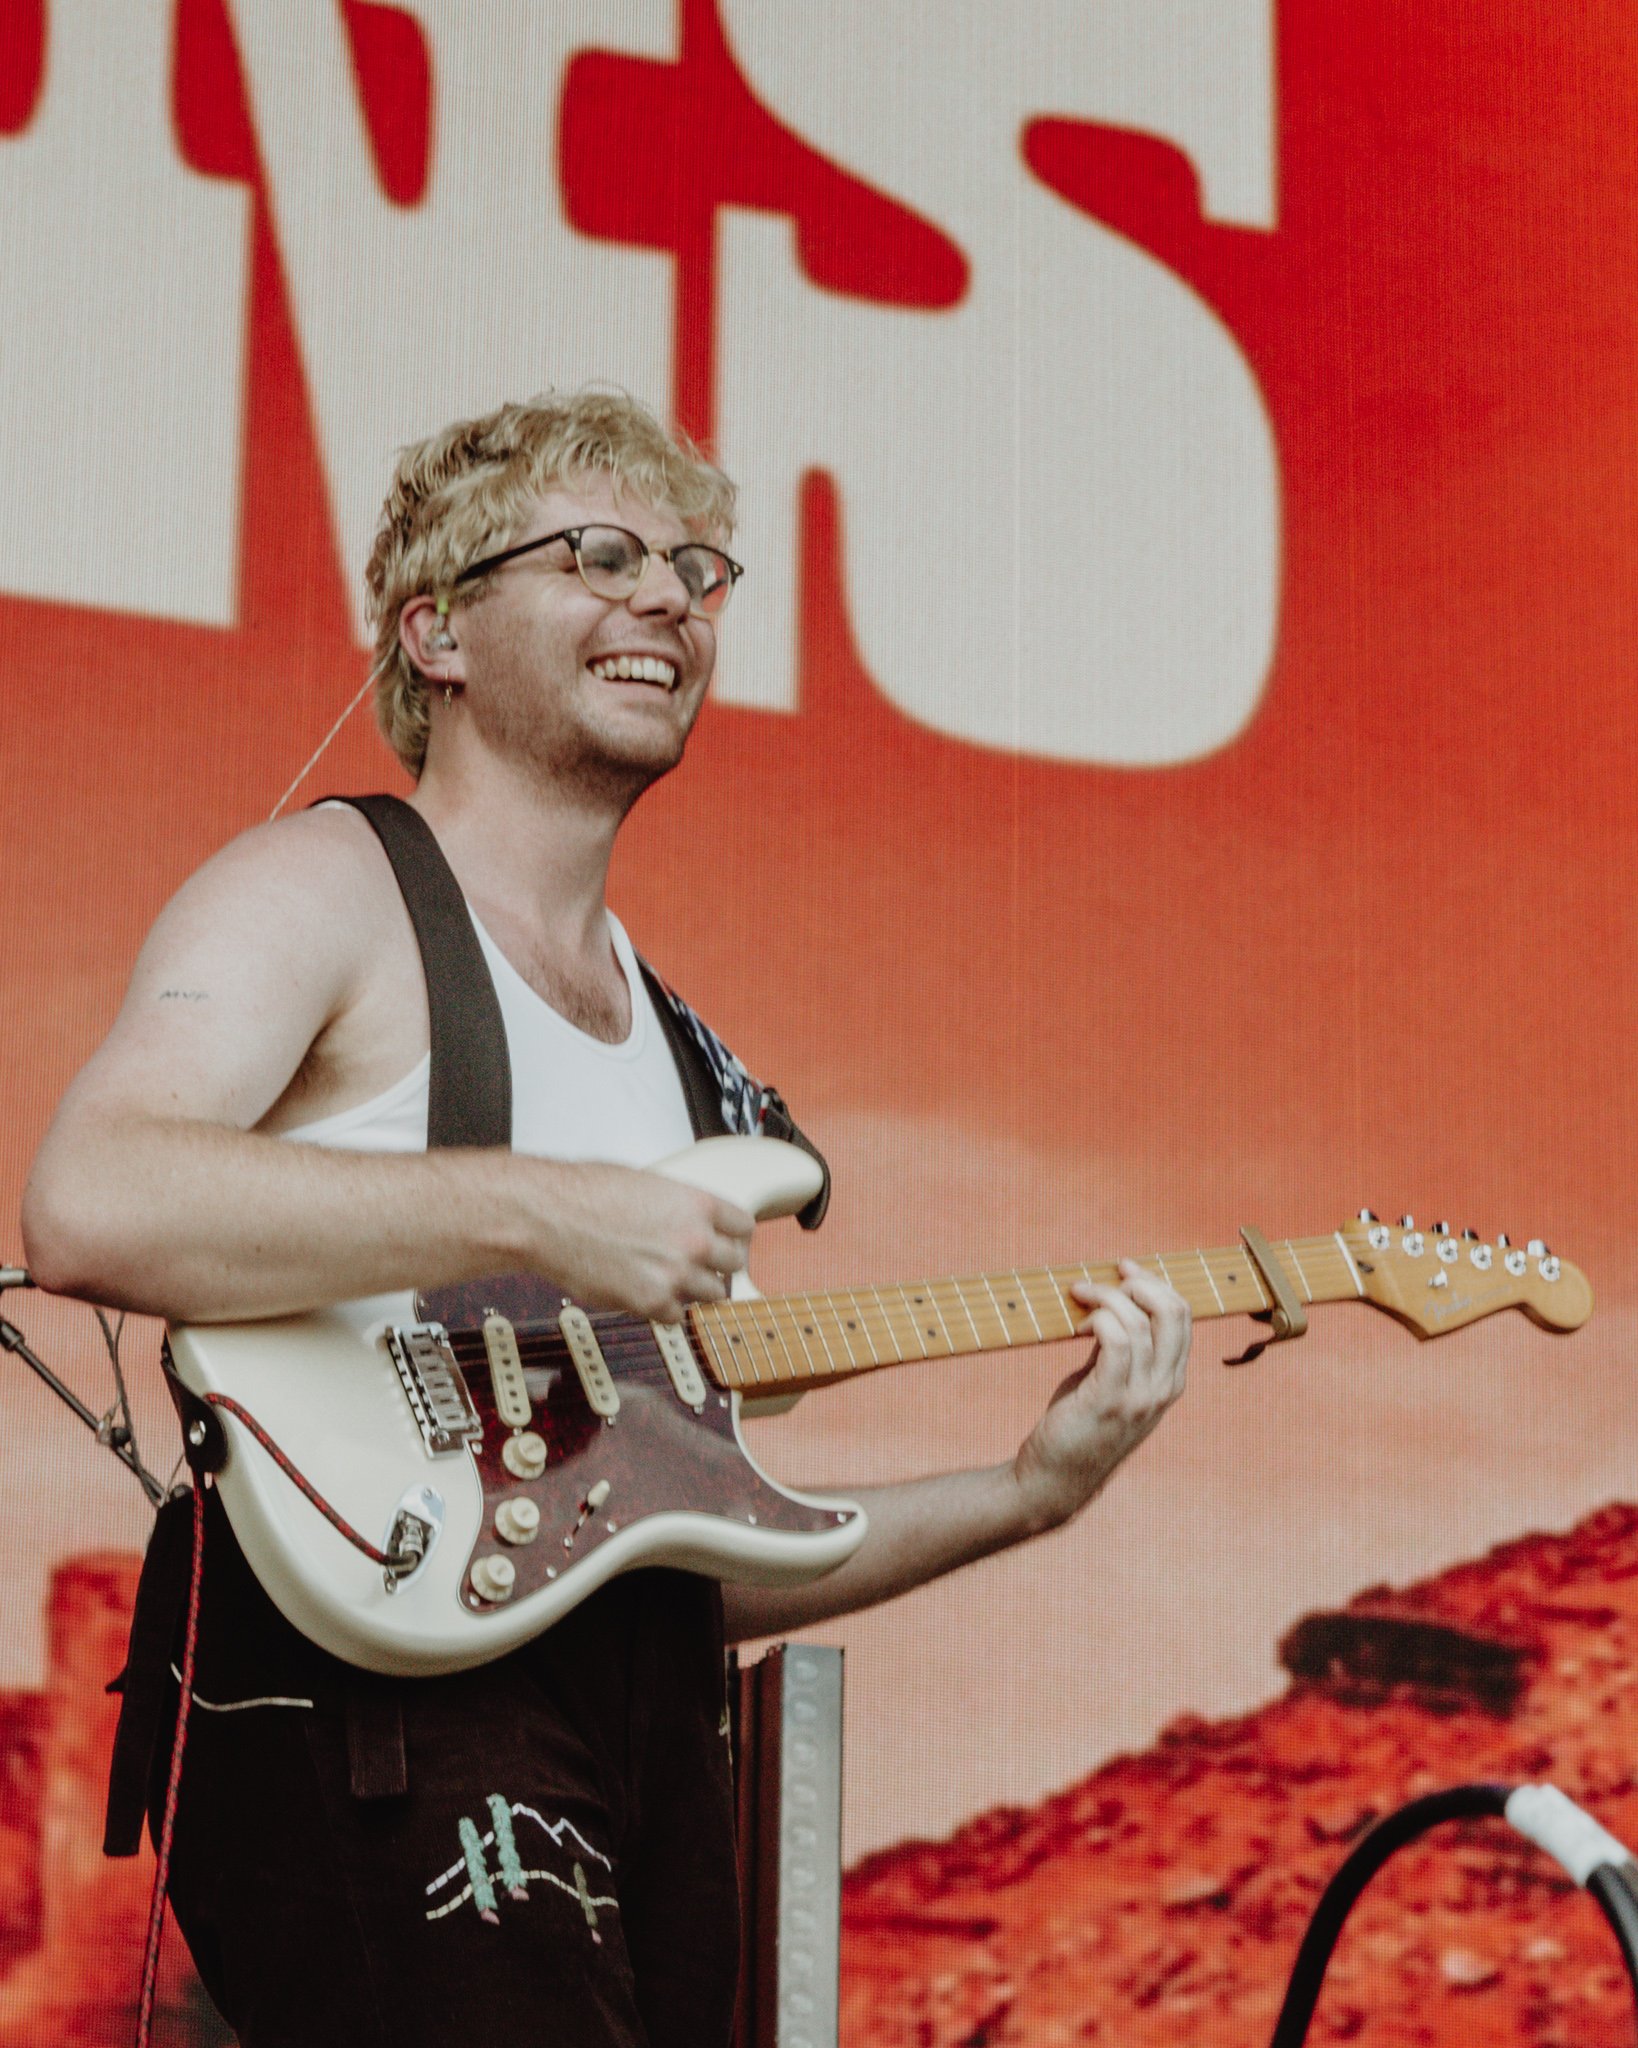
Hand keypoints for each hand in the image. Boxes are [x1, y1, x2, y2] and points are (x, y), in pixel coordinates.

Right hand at [525, 1160, 755, 1322]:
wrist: (548, 1217)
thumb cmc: (583, 1193)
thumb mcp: (645, 1184)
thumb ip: (675, 1207)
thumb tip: (684, 1221)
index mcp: (697, 1204)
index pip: (744, 1226)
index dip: (734, 1236)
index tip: (727, 1242)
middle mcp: (695, 1240)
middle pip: (734, 1264)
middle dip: (718, 1265)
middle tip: (701, 1265)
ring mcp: (677, 1274)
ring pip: (713, 1294)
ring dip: (696, 1290)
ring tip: (672, 1280)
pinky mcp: (653, 1303)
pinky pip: (678, 1316)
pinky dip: (666, 1309)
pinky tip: (648, 1293)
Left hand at [1011, 1259, 1190, 1528]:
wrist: (1056, 1479)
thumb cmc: (1078, 1425)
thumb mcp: (1108, 1381)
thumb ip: (1120, 1349)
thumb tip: (1113, 1302)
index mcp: (1170, 1380)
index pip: (1183, 1317)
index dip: (1156, 1283)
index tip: (1124, 1269)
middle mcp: (1163, 1388)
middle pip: (1174, 1312)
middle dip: (1140, 1282)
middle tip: (1106, 1279)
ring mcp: (1140, 1396)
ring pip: (1142, 1322)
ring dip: (1108, 1297)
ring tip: (1081, 1296)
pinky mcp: (1109, 1400)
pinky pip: (1116, 1341)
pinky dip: (1099, 1319)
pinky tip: (1079, 1323)